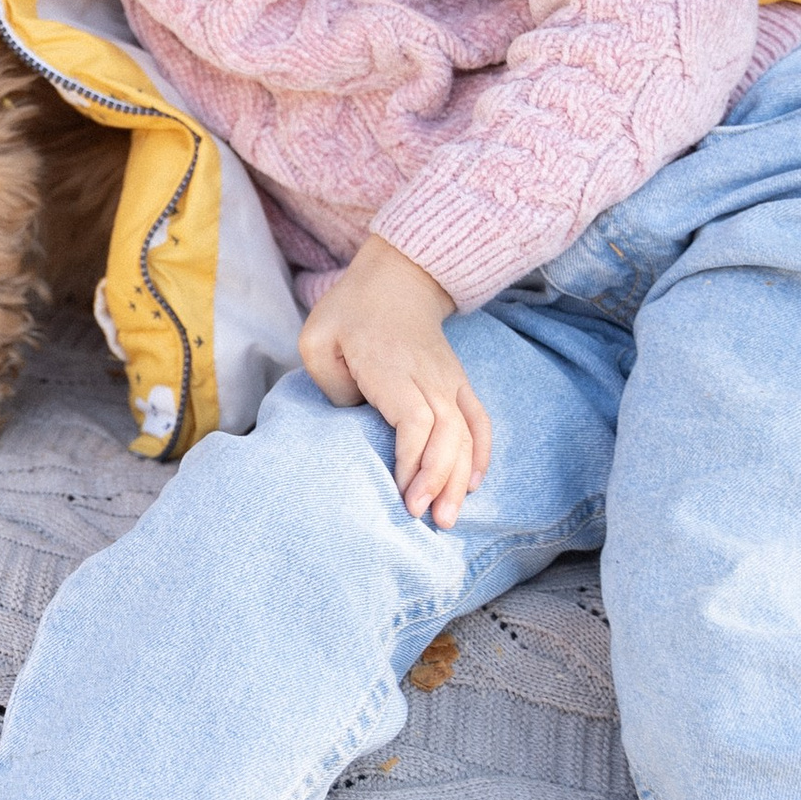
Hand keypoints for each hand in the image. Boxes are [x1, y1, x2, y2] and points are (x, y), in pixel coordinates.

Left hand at [298, 235, 491, 528]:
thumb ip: (334, 387)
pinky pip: (479, 421)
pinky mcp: (459, 383)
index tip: (403, 495)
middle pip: (447, 435)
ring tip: (449, 517)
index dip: (414, 462)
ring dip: (461, 478)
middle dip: (440, 482)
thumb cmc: (349, 313)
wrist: (397, 279)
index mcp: (393, 368)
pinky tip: (475, 484)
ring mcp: (449, 380)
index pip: (416, 421)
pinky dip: (481, 453)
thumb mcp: (319, 341)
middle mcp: (430, 377)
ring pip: (466, 433)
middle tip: (426, 520)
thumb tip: (357, 420)